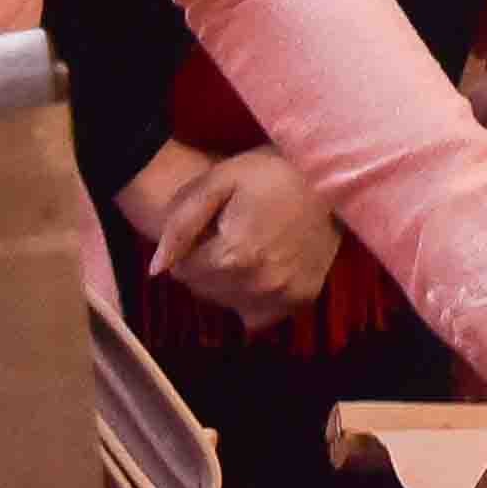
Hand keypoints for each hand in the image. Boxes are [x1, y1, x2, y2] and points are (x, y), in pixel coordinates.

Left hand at [147, 147, 344, 325]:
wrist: (329, 178)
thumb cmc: (269, 172)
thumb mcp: (218, 181)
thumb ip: (181, 224)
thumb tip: (156, 268)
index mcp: (234, 257)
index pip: (183, 272)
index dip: (189, 247)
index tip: (208, 226)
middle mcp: (260, 286)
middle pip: (205, 291)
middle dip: (205, 266)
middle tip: (225, 235)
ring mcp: (284, 297)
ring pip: (229, 304)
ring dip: (226, 283)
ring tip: (243, 249)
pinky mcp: (302, 300)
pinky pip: (259, 315)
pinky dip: (252, 298)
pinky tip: (260, 270)